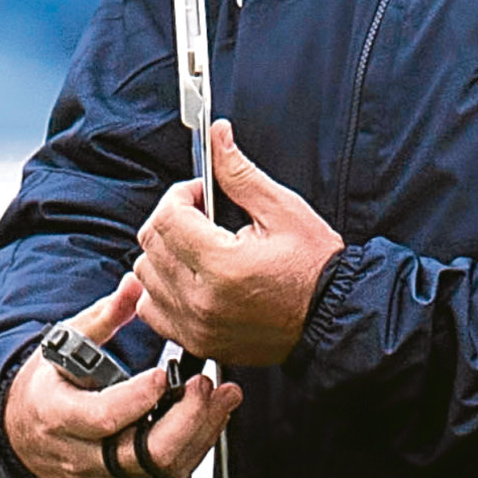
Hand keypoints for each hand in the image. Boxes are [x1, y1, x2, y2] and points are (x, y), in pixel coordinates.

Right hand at [4, 274, 240, 477]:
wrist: (30, 432)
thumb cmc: (55, 382)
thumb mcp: (67, 343)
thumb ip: (105, 316)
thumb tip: (135, 283)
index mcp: (56, 415)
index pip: (100, 417)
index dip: (136, 399)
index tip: (165, 374)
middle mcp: (78, 455)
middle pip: (140, 453)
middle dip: (184, 419)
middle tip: (207, 385)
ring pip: (160, 469)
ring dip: (200, 432)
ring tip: (224, 397)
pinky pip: (167, 477)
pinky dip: (195, 447)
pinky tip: (211, 418)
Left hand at [135, 120, 345, 368]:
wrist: (332, 317)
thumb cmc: (315, 267)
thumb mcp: (284, 210)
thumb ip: (240, 174)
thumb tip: (218, 138)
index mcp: (223, 265)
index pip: (167, 217)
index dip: (180, 194)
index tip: (201, 193)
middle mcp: (202, 299)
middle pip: (151, 244)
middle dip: (170, 219)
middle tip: (201, 215)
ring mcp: (196, 324)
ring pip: (145, 275)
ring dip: (163, 253)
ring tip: (197, 247)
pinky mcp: (197, 339)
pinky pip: (152, 310)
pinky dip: (160, 289)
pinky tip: (187, 277)